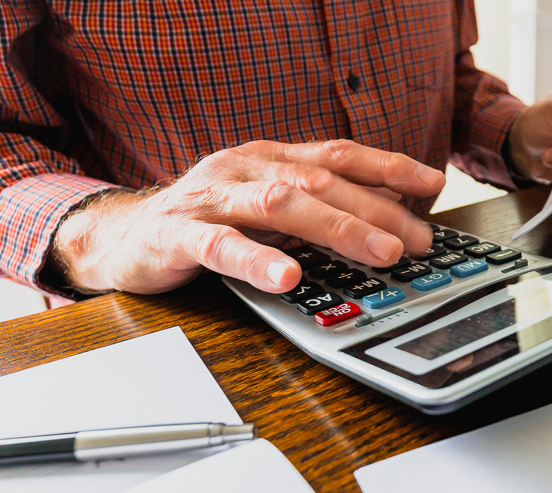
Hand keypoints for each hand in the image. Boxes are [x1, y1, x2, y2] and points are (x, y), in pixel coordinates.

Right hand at [49, 140, 444, 294]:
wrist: (118, 238)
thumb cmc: (201, 222)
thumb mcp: (263, 207)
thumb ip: (312, 209)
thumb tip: (385, 223)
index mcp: (268, 159)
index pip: (338, 155)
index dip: (388, 166)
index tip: (433, 183)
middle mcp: (243, 169)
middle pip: (320, 182)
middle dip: (375, 211)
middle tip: (415, 241)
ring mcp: (210, 198)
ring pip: (280, 205)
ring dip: (336, 229)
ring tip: (377, 253)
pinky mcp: (178, 235)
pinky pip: (220, 245)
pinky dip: (257, 260)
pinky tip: (287, 277)